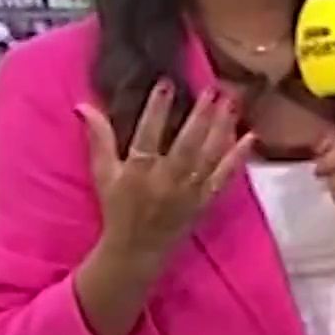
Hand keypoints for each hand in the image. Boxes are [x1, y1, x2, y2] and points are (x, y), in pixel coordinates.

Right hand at [76, 81, 254, 263]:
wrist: (136, 251)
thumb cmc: (118, 209)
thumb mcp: (104, 174)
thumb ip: (99, 138)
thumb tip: (83, 105)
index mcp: (138, 170)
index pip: (148, 133)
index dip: (157, 108)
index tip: (167, 83)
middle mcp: (165, 180)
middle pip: (186, 143)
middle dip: (200, 115)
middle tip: (212, 88)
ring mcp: (188, 192)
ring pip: (208, 156)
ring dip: (221, 129)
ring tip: (231, 103)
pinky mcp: (204, 202)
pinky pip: (224, 177)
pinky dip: (237, 157)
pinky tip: (250, 137)